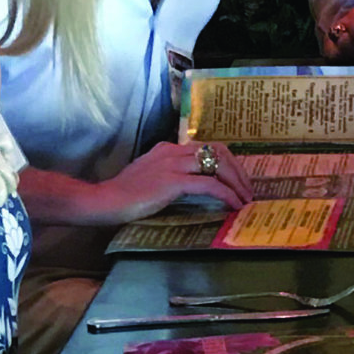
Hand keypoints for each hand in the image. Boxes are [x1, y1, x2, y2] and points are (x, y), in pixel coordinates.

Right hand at [92, 141, 254, 222]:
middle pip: (219, 151)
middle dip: (238, 171)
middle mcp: (174, 151)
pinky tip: (234, 206)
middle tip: (247, 191)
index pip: (208, 147)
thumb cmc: (124, 195)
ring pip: (218, 165)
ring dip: (236, 183)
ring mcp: (174, 164)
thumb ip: (170, 175)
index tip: (237, 179)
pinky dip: (227, 194)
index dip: (228, 162)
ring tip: (245, 200)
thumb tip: (193, 186)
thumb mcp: (150, 176)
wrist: (106, 201)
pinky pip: (210, 184)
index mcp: (169, 148)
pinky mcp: (174, 181)